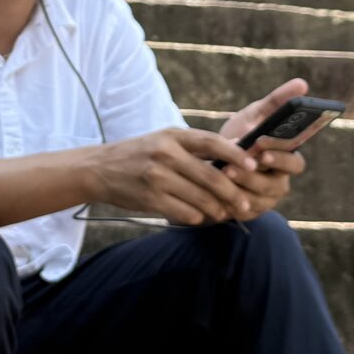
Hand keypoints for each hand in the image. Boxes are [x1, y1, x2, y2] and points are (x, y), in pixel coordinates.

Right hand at [90, 128, 258, 225]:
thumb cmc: (138, 154)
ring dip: (217, 210)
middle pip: (211, 177)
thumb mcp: (164, 140)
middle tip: (245, 204)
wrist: (99, 169)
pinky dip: (197, 217)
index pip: (212, 142)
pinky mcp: (150, 199)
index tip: (253, 166)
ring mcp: (157, 177)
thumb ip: (195, 146)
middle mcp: (165, 154)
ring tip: (224, 213)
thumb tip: (235, 153)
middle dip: (233, 193)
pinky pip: (185, 213)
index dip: (236, 155)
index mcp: (172, 135)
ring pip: (201, 199)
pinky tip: (199, 216)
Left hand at [218, 79, 311, 218]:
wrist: (208, 158)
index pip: (295, 164)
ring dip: (240, 184)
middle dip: (255, 174)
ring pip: (257, 198)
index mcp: (286, 159)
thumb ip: (276, 102)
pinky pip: (241, 210)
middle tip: (236, 162)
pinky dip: (228, 198)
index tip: (261, 145)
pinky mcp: (247, 212)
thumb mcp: (253, 116)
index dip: (280, 156)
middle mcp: (279, 182)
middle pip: (277, 185)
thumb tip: (302, 84)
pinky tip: (215, 187)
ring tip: (223, 170)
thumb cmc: (238, 134)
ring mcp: (264, 200)